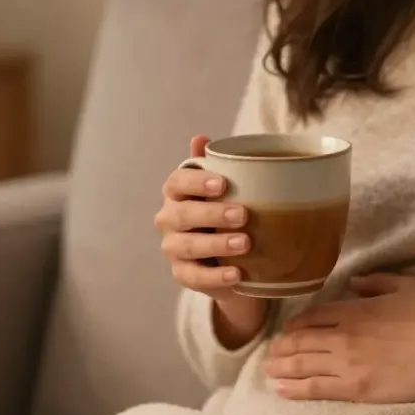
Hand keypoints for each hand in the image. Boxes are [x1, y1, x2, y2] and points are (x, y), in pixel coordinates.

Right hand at [155, 135, 264, 346]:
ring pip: (187, 246)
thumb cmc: (227, 213)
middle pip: (182, 215)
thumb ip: (217, 164)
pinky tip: (237, 274)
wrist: (232, 257)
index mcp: (178, 193)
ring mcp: (173, 248)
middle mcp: (169, 219)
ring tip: (245, 243)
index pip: (177, 182)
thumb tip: (200, 137)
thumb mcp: (227, 190)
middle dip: (212, 214)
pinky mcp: (183, 275)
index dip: (197, 182)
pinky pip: (195, 277)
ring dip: (216, 244)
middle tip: (243, 214)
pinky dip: (216, 277)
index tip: (224, 184)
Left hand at [264, 273, 414, 402]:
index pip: (314, 316)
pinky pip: (316, 388)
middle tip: (270, 352)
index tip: (288, 329)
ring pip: (302, 364)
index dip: (297, 324)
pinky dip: (294, 388)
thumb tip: (355, 281)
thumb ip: (377, 281)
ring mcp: (347, 363)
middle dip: (282, 346)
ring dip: (281, 366)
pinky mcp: (356, 389)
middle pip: (301, 340)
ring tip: (268, 370)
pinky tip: (280, 389)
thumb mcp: (408, 285)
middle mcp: (344, 335)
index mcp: (355, 310)